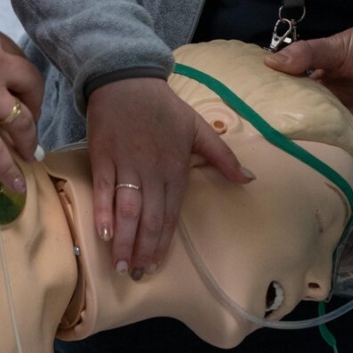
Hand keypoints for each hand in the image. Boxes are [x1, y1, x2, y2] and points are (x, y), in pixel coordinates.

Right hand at [0, 0, 43, 191]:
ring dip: (29, 138)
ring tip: (30, 153)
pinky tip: (17, 184)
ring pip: (21, 119)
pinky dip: (9, 169)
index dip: (18, 74)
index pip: (14, 56)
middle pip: (30, 84)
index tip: (15, 86)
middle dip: (35, 102)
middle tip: (30, 114)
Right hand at [86, 78, 250, 277]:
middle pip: (148, 217)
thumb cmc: (164, 106)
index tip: (156, 264)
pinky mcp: (103, 157)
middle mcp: (152, 170)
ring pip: (126, 209)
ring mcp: (126, 165)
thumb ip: (222, 156)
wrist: (127, 79)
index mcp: (175, 167)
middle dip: (143, 248)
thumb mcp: (198, 127)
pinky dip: (103, 212)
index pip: (170, 212)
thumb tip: (249, 179)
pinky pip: (103, 190)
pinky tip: (103, 233)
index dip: (163, 241)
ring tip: (121, 264)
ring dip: (124, 239)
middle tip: (136, 273)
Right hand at [267, 9, 352, 190]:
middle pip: (315, 146)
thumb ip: (307, 54)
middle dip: (298, 165)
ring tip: (307, 212)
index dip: (275, 130)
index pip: (293, 115)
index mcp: (319, 94)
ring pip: (341, 165)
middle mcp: (336, 119)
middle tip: (271, 190)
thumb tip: (269, 63)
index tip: (250, 150)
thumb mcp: (337, 46)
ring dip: (330, 185)